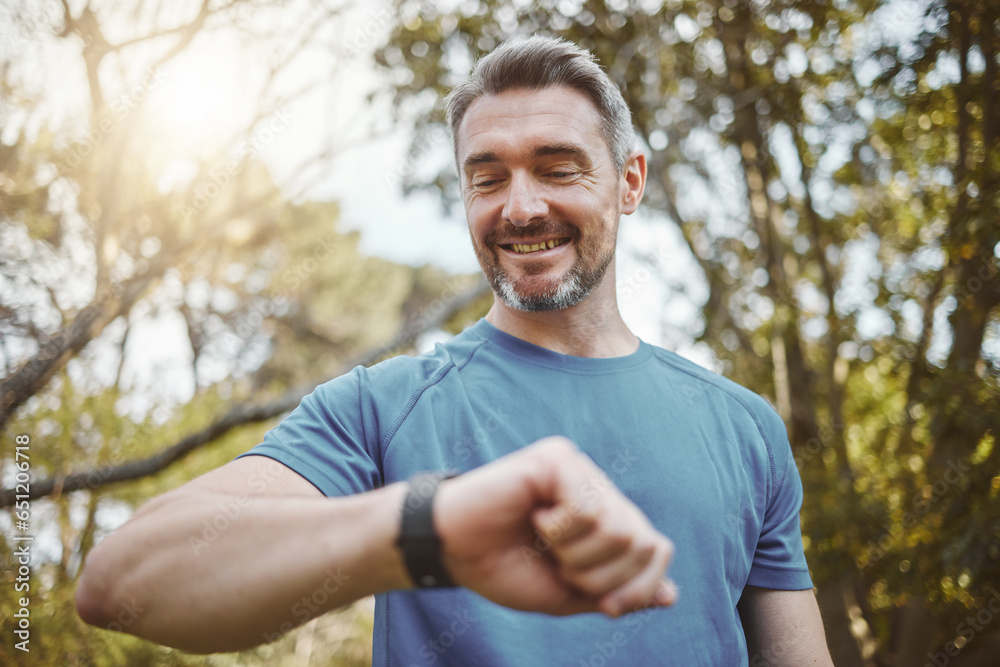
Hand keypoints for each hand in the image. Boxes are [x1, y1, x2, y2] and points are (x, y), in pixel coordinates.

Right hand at [433, 436, 676, 616]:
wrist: (453, 552)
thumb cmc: (504, 569)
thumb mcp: (568, 593)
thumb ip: (617, 593)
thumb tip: (670, 596)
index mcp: (606, 518)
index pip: (657, 549)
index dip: (639, 587)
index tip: (604, 605)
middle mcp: (599, 489)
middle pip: (642, 542)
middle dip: (601, 576)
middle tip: (559, 566)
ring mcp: (580, 470)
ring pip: (618, 527)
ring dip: (576, 555)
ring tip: (542, 540)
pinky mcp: (557, 458)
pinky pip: (586, 508)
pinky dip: (558, 530)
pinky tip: (533, 516)